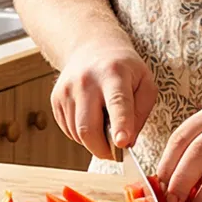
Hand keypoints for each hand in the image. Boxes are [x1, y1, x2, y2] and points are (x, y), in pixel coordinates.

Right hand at [51, 36, 156, 160]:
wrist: (92, 48)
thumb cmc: (124, 69)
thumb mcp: (145, 82)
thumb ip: (141, 112)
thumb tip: (126, 142)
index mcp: (114, 74)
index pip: (117, 102)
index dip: (120, 124)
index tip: (122, 142)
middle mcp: (86, 81)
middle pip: (89, 127)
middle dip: (103, 149)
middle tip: (116, 153)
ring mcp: (67, 90)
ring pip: (77, 133)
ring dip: (93, 141)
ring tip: (105, 126)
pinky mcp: (55, 99)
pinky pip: (69, 130)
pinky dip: (82, 135)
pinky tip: (92, 119)